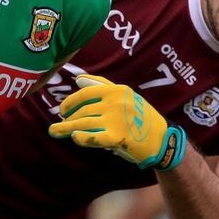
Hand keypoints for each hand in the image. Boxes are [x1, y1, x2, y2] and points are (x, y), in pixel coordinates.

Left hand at [48, 74, 185, 170]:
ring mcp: (116, 119)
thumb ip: (102, 86)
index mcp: (117, 90)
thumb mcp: (126, 96)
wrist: (162, 140)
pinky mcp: (117, 137)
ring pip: (84, 123)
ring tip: (55, 132)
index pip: (86, 93)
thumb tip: (77, 79)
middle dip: (67, 118)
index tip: (62, 110)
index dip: (70, 101)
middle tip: (57, 125)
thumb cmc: (141, 117)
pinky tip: (74, 138)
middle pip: (83, 110)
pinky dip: (81, 138)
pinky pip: (92, 137)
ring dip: (66, 128)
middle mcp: (116, 102)